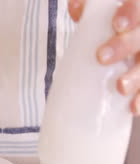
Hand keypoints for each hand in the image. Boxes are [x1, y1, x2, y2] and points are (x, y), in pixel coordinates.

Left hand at [69, 0, 139, 115]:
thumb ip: (87, 6)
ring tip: (121, 88)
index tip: (117, 25)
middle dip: (125, 46)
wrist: (120, 38)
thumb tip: (76, 8)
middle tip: (102, 57)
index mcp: (137, 12)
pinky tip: (132, 108)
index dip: (131, 13)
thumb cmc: (109, 23)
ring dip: (137, 77)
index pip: (138, 7)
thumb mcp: (99, 12)